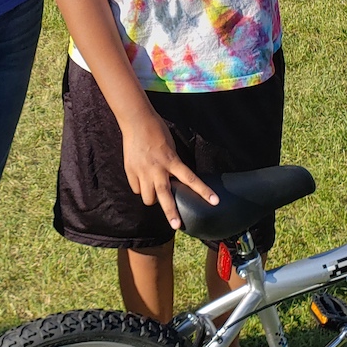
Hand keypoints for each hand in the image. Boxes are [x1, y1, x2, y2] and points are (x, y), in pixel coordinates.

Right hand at [121, 109, 218, 229]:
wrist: (136, 121)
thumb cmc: (157, 131)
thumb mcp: (170, 148)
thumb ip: (172, 165)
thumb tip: (172, 180)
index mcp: (171, 161)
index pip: (191, 179)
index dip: (204, 191)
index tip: (215, 201)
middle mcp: (157, 169)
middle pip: (165, 197)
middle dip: (171, 213)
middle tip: (177, 225)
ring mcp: (142, 172)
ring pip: (148, 198)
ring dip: (152, 198)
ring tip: (154, 193)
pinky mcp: (130, 171)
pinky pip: (136, 188)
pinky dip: (140, 187)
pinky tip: (142, 180)